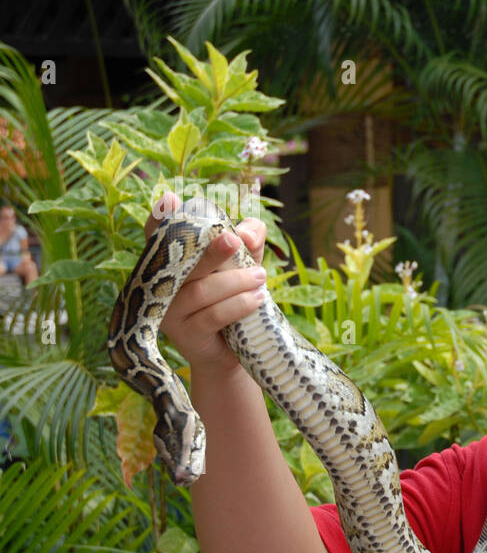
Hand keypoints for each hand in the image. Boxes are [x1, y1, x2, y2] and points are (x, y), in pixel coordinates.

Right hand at [145, 191, 268, 372]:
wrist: (229, 353)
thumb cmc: (232, 299)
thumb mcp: (243, 265)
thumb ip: (248, 241)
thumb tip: (248, 232)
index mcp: (169, 263)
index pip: (158, 237)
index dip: (160, 219)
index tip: (170, 199)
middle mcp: (160, 285)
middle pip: (184, 262)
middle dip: (211, 250)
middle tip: (235, 240)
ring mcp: (168, 312)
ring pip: (202, 290)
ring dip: (236, 281)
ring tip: (261, 277)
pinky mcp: (184, 335)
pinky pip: (212, 316)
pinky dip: (238, 304)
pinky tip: (257, 298)